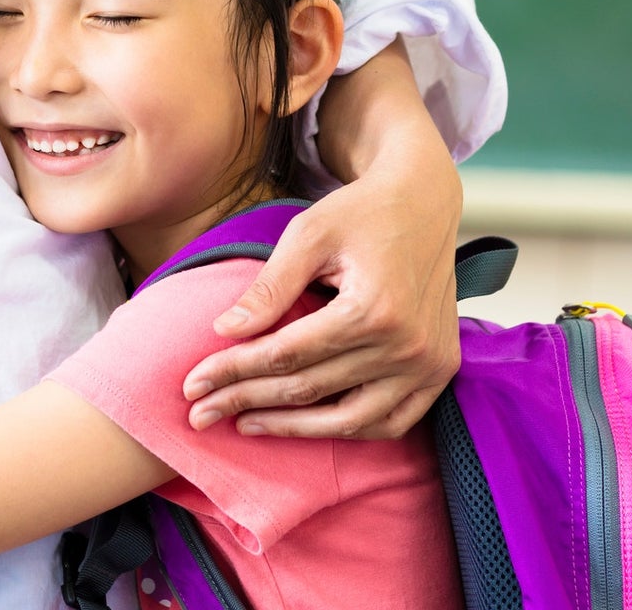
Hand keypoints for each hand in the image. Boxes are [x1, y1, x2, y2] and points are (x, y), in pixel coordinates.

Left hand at [181, 143, 462, 439]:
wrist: (424, 201)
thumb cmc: (361, 211)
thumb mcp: (308, 234)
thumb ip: (270, 287)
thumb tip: (225, 331)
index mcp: (373, 309)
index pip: (286, 355)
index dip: (233, 371)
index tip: (192, 384)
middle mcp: (407, 346)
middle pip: (310, 389)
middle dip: (246, 400)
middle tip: (200, 413)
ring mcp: (429, 364)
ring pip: (349, 421)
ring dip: (292, 428)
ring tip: (245, 424)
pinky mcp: (439, 370)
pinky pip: (391, 422)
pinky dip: (347, 430)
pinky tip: (307, 425)